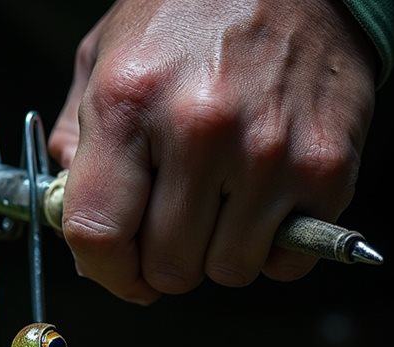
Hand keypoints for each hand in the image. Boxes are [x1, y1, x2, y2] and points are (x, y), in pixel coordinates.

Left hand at [50, 0, 374, 303]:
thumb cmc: (192, 12)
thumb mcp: (104, 54)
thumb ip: (76, 137)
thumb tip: (66, 207)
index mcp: (128, 102)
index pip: (98, 234)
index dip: (103, 272)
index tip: (117, 273)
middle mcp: (199, 130)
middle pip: (167, 266)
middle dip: (162, 259)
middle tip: (172, 223)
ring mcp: (268, 152)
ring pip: (228, 270)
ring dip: (218, 253)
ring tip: (219, 201)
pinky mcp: (326, 167)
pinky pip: (288, 259)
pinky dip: (273, 246)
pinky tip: (263, 201)